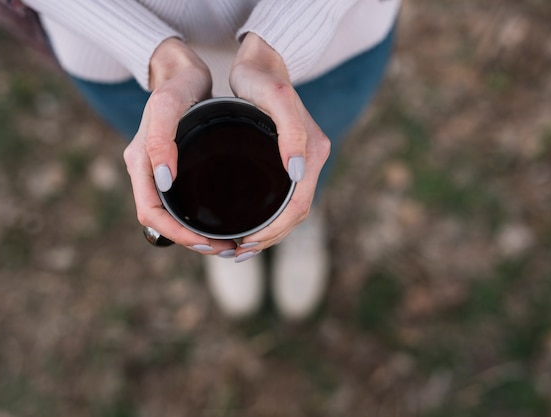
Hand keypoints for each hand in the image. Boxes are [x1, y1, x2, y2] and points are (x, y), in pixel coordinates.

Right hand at [123, 38, 235, 254]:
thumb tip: (162, 181)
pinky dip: (199, 218)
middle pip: (162, 221)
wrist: (181, 70)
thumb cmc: (176, 85)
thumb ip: (159, 140)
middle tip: (224, 249)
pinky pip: (182, 203)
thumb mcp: (167, 107)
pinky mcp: (174, 168)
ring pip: (172, 216)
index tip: (206, 242)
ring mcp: (159, 170)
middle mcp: (147, 170)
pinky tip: (224, 221)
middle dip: (190, 241)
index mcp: (139, 162)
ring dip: (196, 234)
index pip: (151, 214)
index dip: (176, 234)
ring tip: (227, 243)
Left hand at [229, 32, 330, 255]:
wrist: (263, 60)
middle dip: (269, 238)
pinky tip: (249, 224)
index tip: (245, 244)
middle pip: (295, 215)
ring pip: (290, 210)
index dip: (273, 231)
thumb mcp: (276, 100)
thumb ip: (293, 133)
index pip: (298, 206)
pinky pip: (283, 198)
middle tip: (237, 252)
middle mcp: (310, 160)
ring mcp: (300, 161)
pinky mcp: (289, 160)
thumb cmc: (262, 79)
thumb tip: (298, 174)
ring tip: (240, 247)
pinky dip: (268, 218)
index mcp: (312, 152)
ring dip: (269, 233)